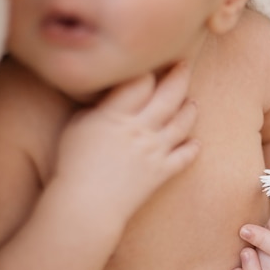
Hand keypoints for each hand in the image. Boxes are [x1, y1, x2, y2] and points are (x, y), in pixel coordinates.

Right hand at [53, 63, 199, 224]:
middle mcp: (141, 129)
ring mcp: (155, 151)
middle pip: (168, 96)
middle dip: (179, 77)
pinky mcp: (161, 173)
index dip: (148, 70)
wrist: (87, 206)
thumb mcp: (77, 127)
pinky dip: (192, 149)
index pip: (141, 82)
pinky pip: (184, 157)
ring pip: (182, 124)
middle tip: (184, 65)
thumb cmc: (73, 165)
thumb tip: (110, 97)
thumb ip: (98, 108)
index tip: (151, 63)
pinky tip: (196, 143)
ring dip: (189, 110)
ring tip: (192, 102)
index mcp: (116, 115)